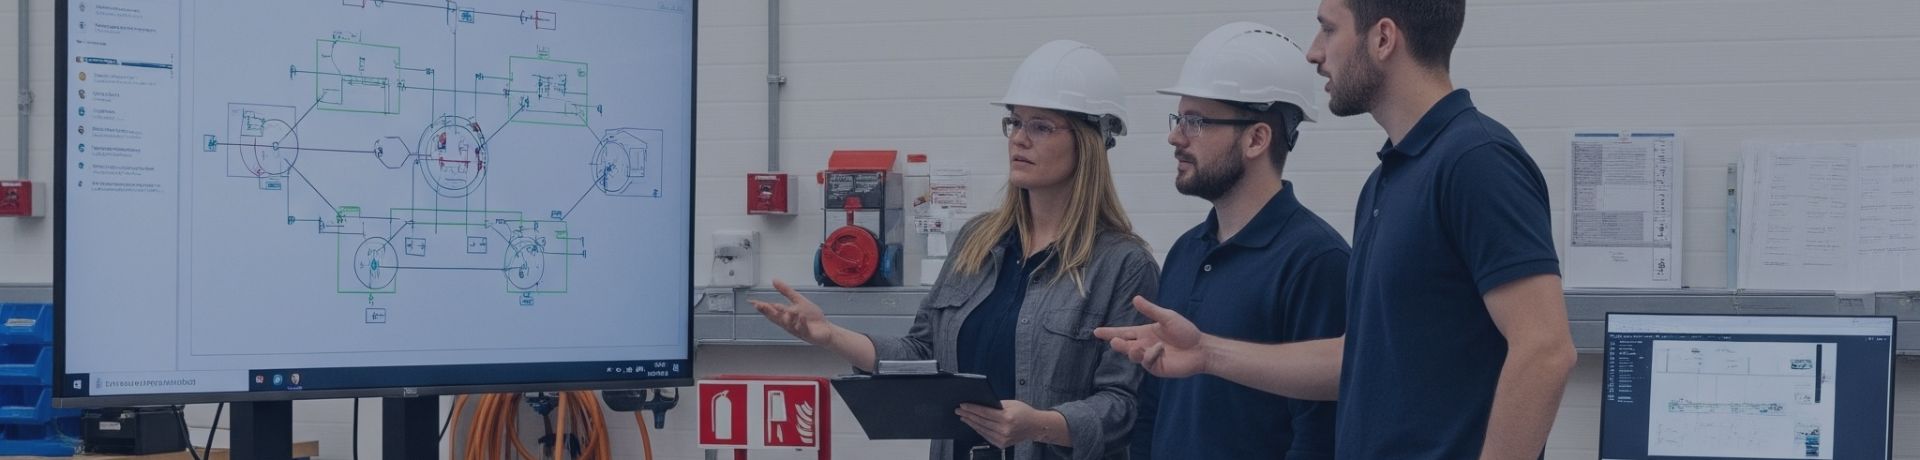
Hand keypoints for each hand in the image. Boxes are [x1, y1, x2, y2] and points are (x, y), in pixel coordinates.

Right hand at [749, 279, 836, 345]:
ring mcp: (797, 329)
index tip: (753, 302)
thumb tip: (774, 280)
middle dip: (768, 312)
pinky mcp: (806, 333)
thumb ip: (786, 291)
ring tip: (778, 307)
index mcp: (785, 315)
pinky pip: (802, 328)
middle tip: (760, 305)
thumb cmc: (811, 317)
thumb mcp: (798, 301)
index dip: (762, 307)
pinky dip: (800, 322)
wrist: (825, 329)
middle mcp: (788, 323)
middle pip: (776, 318)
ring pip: (788, 323)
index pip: (771, 310)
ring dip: (784, 315)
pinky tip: (799, 316)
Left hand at [956, 400, 1049, 447]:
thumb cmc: (1024, 413)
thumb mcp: (1011, 404)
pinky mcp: (1001, 444)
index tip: (963, 405)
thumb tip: (980, 403)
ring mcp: (1003, 439)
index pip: (984, 412)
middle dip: (968, 415)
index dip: (972, 408)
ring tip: (964, 417)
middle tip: (959, 410)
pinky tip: (973, 425)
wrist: (1035, 426)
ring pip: (982, 430)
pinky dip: (978, 430)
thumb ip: (996, 404)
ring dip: (971, 423)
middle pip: (981, 421)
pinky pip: (986, 436)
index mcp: (1007, 418)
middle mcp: (1004, 430)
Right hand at [1092, 296, 1210, 377]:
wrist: (1200, 348)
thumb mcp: (1168, 317)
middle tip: (1114, 341)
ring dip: (1132, 351)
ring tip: (1134, 347)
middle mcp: (1144, 345)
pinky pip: (1147, 362)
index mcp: (1144, 333)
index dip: (1109, 332)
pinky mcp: (1156, 368)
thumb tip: (1135, 298)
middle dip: (1117, 344)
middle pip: (1125, 345)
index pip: (1123, 332)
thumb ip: (1151, 310)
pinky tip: (1159, 349)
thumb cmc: (1186, 331)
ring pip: (1133, 355)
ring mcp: (1149, 358)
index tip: (1096, 331)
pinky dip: (1151, 355)